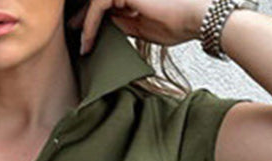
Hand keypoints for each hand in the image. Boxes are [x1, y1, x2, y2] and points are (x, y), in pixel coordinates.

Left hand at [69, 0, 209, 53]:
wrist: (194, 18)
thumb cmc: (178, 24)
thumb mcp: (143, 29)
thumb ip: (125, 24)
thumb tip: (107, 28)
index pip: (107, 5)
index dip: (93, 20)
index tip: (85, 39)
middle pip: (99, 2)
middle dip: (83, 19)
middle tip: (77, 39)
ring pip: (96, 3)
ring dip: (85, 24)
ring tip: (83, 45)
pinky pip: (98, 6)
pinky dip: (90, 24)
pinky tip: (88, 39)